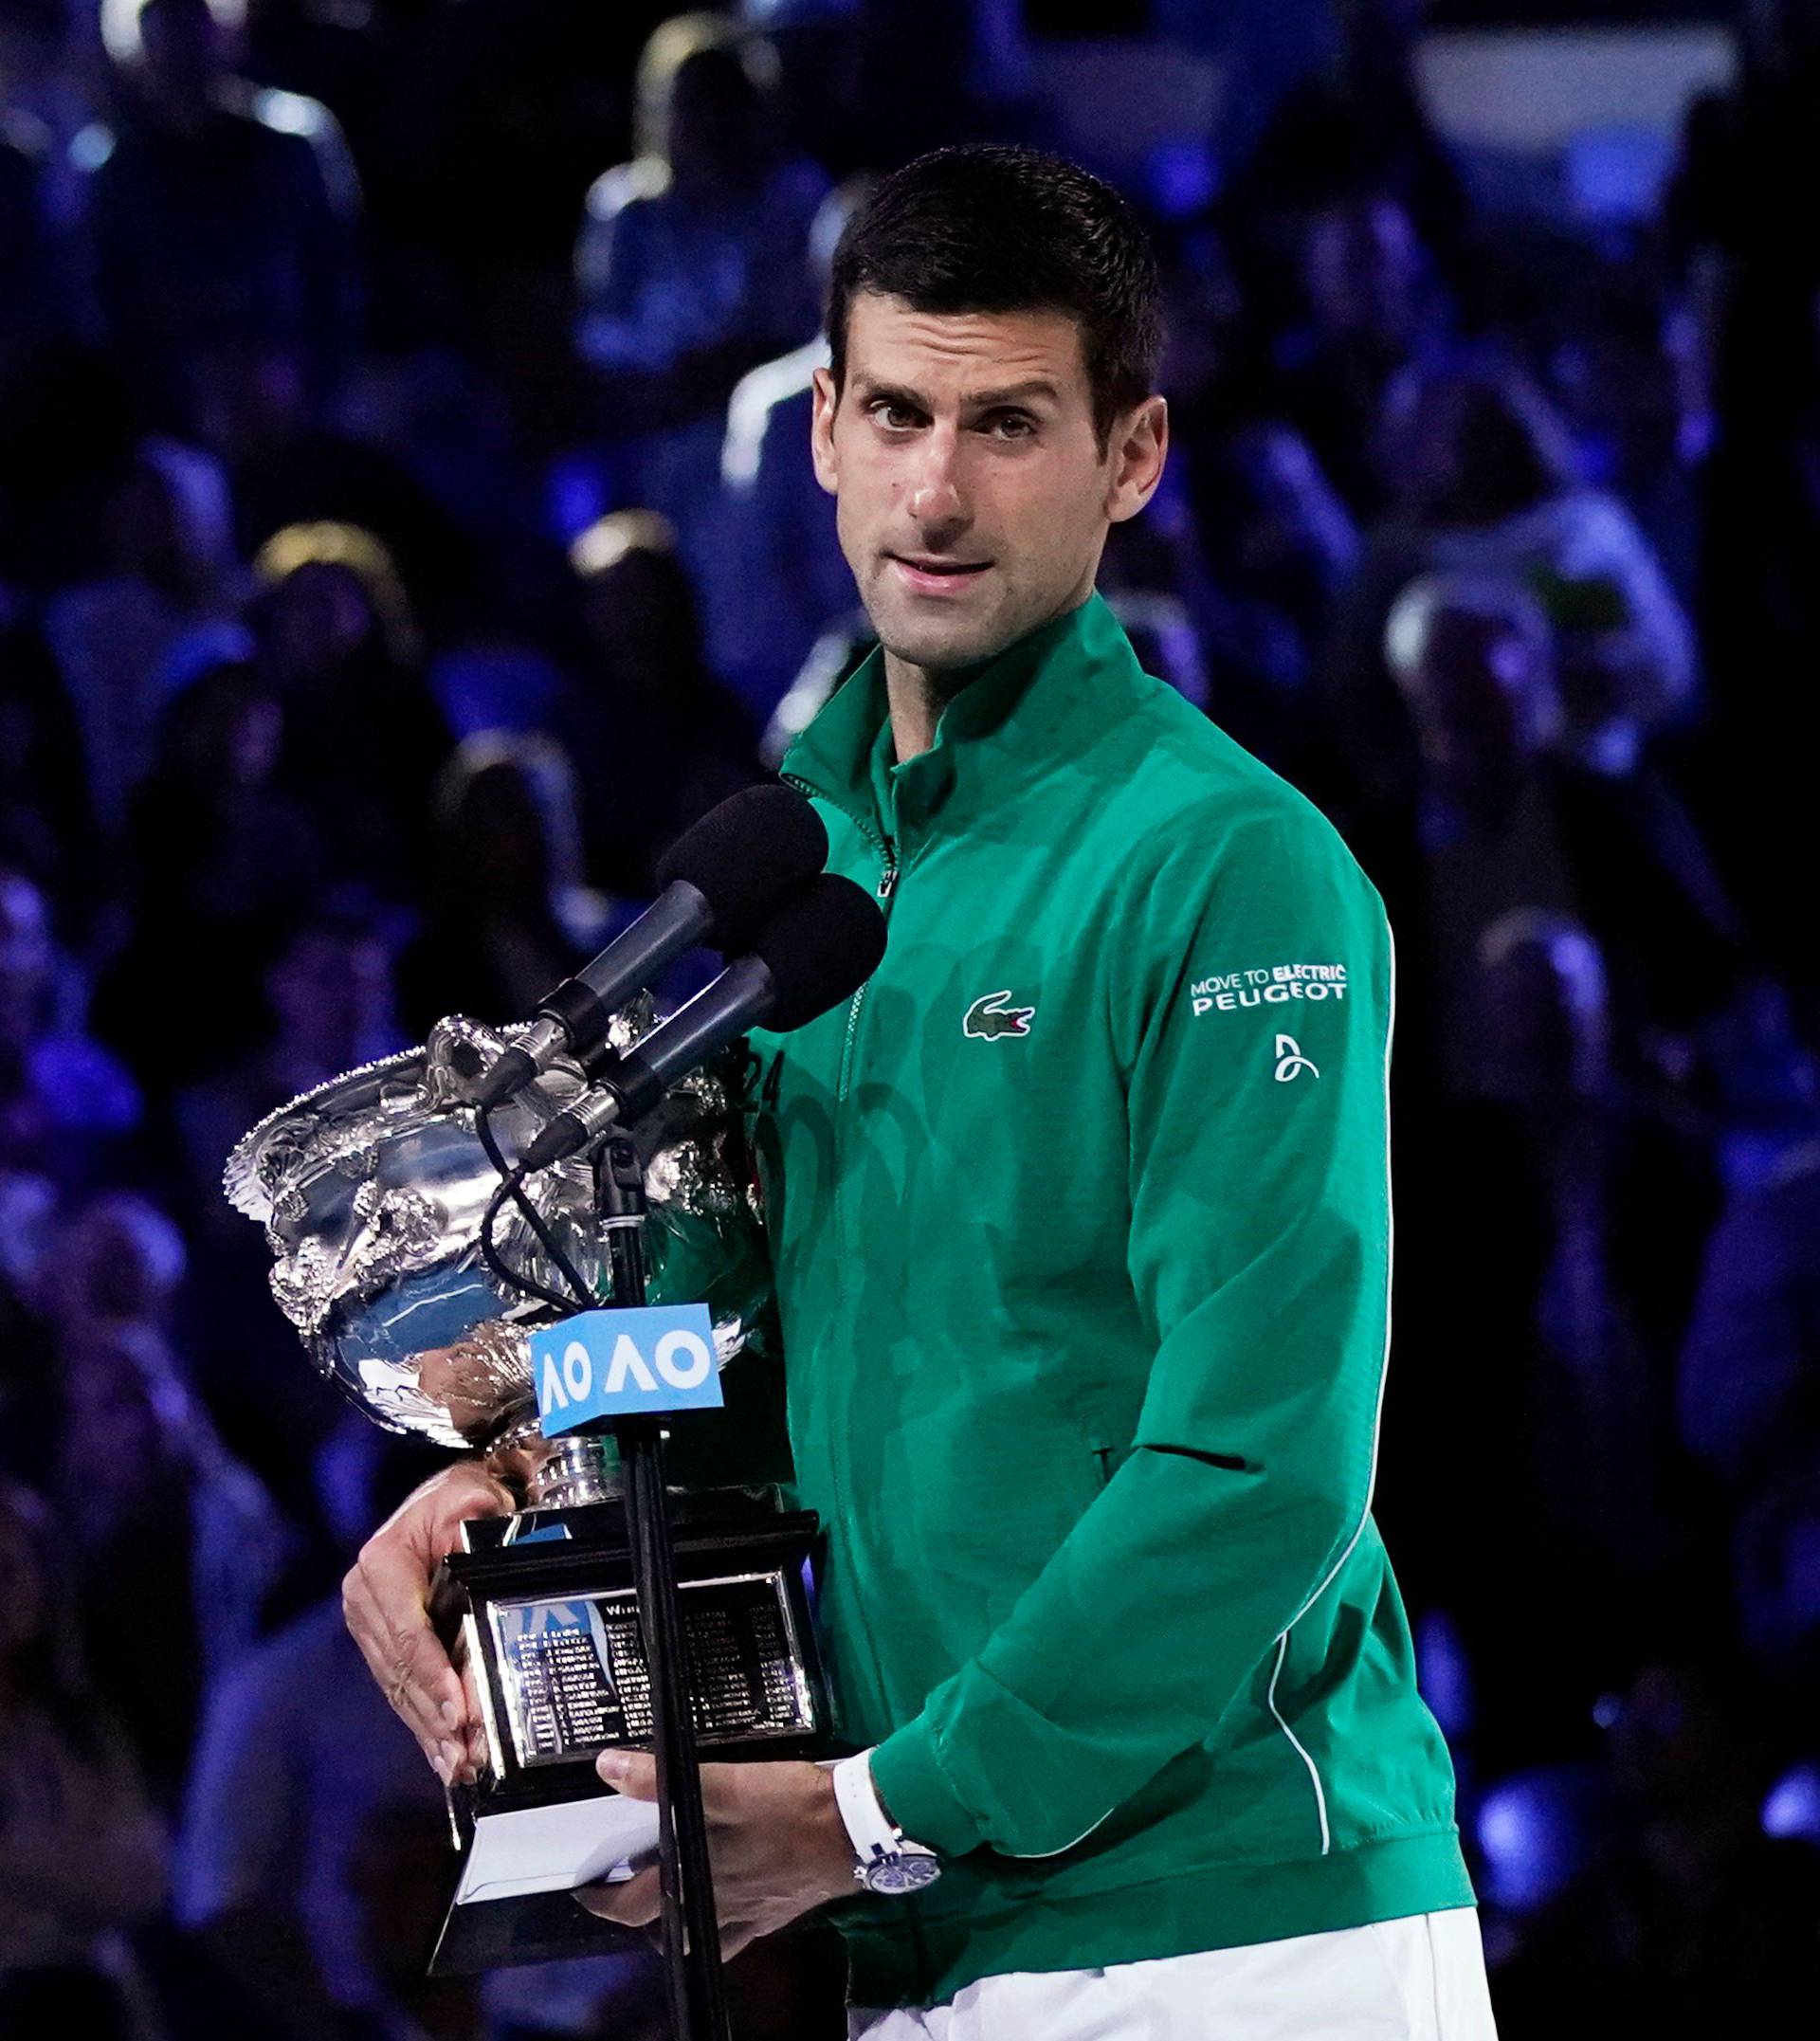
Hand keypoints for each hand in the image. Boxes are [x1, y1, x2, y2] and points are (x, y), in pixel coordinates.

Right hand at [341, 1460, 514, 1784]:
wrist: (447, 1498)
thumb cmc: (461, 1496)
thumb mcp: (469, 1495)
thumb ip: (469, 1516)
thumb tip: (466, 1542)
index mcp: (380, 1565)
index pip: (409, 1633)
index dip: (433, 1675)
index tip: (458, 1710)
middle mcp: (365, 1598)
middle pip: (402, 1669)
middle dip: (433, 1716)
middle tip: (465, 1751)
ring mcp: (370, 1624)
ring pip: (399, 1687)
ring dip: (428, 1730)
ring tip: (457, 1764)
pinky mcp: (381, 1642)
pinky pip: (401, 1687)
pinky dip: (422, 1721)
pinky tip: (441, 1754)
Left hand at [575, 1751, 856, 1958]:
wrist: (855, 1829)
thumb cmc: (787, 1807)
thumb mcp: (725, 1784)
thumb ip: (662, 1780)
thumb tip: (608, 1768)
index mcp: (695, 1880)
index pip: (630, 1908)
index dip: (600, 1899)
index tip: (584, 1886)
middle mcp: (716, 1906)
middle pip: (661, 1927)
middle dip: (635, 1910)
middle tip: (623, 1882)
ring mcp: (749, 1914)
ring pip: (698, 1933)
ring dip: (676, 1920)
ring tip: (670, 1889)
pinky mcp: (777, 1911)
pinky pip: (737, 1931)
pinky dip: (721, 1920)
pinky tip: (725, 1894)